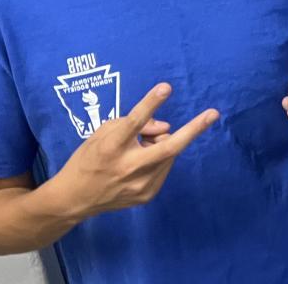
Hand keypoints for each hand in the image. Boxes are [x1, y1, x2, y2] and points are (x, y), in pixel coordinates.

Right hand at [51, 83, 217, 218]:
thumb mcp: (102, 133)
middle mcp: (128, 168)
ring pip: (168, 153)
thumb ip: (132, 123)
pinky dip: (158, 158)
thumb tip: (165, 126)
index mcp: (111, 148)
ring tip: (140, 148)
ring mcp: (140, 185)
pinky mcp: (147, 195)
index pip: (134, 122)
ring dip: (161, 143)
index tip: (166, 87)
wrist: (74, 199)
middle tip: (213, 113)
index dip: (151, 104)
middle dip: (194, 129)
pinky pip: (164, 167)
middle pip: (168, 146)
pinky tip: (139, 163)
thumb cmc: (88, 158)